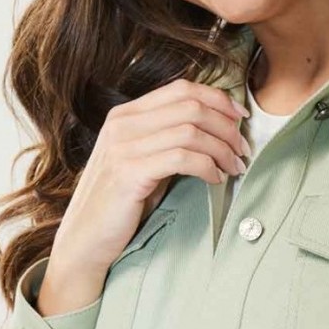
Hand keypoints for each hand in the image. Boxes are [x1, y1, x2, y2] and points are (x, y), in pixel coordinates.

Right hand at [47, 77, 251, 284]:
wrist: (85, 240)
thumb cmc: (122, 204)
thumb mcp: (144, 161)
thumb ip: (169, 140)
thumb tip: (217, 130)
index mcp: (126, 115)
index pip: (181, 89)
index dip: (218, 99)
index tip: (241, 118)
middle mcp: (122, 124)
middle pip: (190, 106)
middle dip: (226, 127)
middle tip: (242, 150)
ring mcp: (123, 147)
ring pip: (190, 131)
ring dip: (222, 149)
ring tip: (234, 168)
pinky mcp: (129, 173)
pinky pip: (182, 158)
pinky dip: (207, 167)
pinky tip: (216, 180)